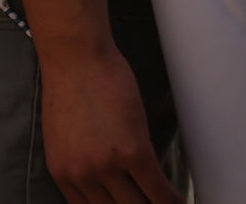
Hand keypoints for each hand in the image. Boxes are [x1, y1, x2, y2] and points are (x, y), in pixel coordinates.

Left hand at [40, 47, 183, 202]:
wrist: (73, 56)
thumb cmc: (71, 87)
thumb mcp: (64, 136)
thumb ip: (80, 164)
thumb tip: (106, 184)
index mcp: (62, 173)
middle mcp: (80, 175)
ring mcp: (105, 165)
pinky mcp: (132, 152)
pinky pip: (159, 191)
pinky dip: (174, 201)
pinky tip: (182, 202)